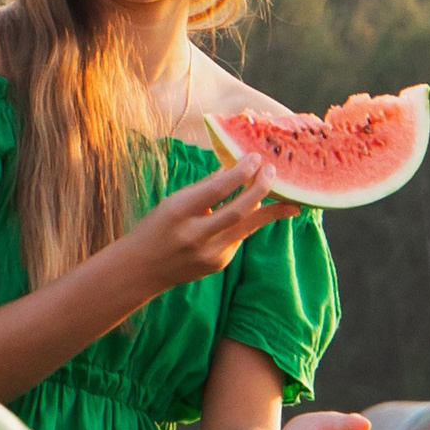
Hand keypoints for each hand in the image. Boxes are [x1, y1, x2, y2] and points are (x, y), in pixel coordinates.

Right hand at [124, 156, 300, 289]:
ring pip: (247, 228)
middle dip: (261, 190)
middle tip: (273, 173)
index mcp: (180, 212)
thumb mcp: (173, 202)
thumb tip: (235, 168)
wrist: (140, 271)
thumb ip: (205, 187)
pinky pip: (238, 239)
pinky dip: (245, 224)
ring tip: (288, 200)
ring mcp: (208, 254)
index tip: (256, 157)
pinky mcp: (217, 265)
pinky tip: (248, 216)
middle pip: (239, 212)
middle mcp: (195, 235)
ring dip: (267, 210)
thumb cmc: (156, 228)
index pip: (217, 189)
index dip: (240, 172)